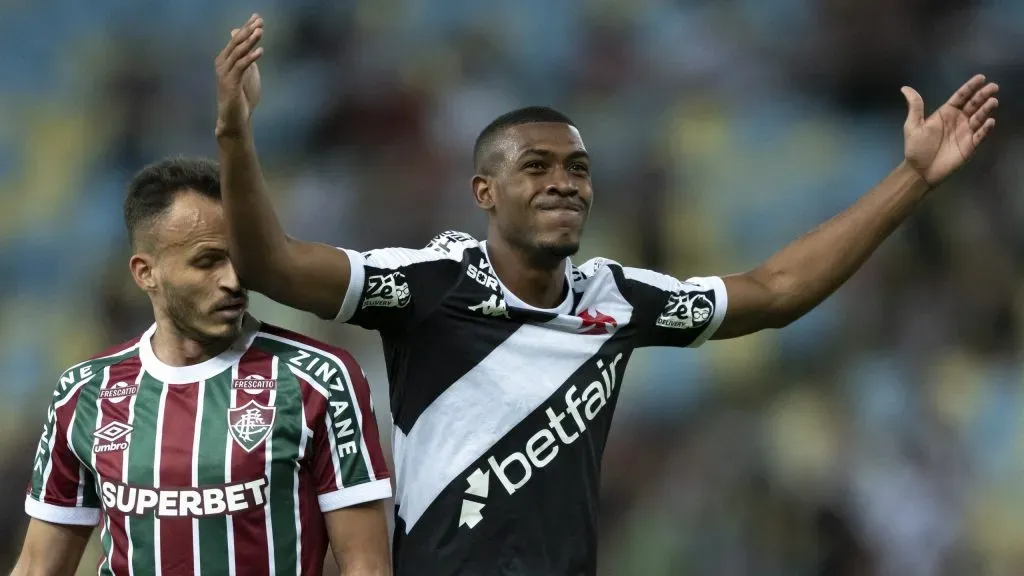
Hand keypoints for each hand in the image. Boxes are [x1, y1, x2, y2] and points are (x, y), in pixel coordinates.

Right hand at [215, 14, 263, 138]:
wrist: (235, 119)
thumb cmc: (242, 97)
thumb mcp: (246, 73)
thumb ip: (246, 56)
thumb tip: (243, 41)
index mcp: (225, 59)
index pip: (236, 39)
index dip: (246, 27)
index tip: (257, 17)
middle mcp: (222, 63)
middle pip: (236, 42)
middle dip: (248, 30)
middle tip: (259, 20)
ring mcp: (225, 73)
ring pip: (238, 52)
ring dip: (250, 41)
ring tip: (260, 31)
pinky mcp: (230, 83)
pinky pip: (241, 67)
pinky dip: (251, 58)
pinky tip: (260, 51)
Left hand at [902, 74, 998, 186]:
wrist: (920, 170)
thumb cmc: (916, 147)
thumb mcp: (913, 125)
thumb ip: (915, 106)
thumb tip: (905, 88)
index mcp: (946, 113)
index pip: (961, 96)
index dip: (970, 87)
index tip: (981, 77)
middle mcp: (958, 120)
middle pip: (974, 104)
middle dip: (983, 95)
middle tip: (993, 86)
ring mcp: (965, 132)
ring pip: (979, 118)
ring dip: (986, 109)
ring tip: (992, 101)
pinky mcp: (970, 146)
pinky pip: (980, 135)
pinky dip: (985, 129)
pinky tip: (990, 121)